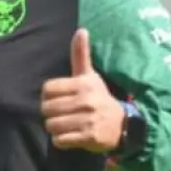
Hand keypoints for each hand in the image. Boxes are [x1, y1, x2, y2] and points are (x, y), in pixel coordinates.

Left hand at [40, 28, 125, 153]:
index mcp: (83, 84)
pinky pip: (60, 141)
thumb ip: (80, 55)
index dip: (49, 96)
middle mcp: (85, 101)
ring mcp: (87, 120)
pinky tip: (70, 136)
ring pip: (52, 125)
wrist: (123, 125)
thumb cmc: (99, 97)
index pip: (48, 89)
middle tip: (62, 114)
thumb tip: (81, 30)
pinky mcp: (88, 138)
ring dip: (55, 128)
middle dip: (51, 113)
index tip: (59, 99)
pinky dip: (61, 141)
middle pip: (47, 108)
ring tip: (66, 125)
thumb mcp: (90, 76)